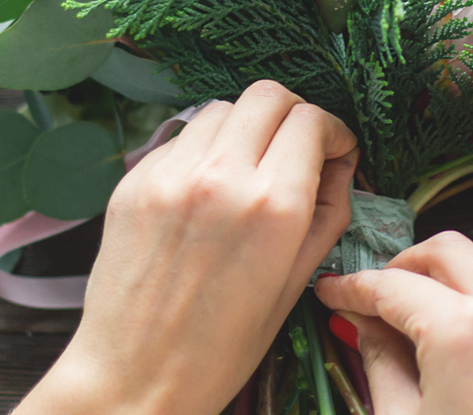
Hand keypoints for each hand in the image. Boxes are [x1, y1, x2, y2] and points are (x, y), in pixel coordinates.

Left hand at [15, 81, 359, 414]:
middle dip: (293, 116)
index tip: (333, 152)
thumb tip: (338, 164)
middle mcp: (220, 177)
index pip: (312, 120)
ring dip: (245, 129)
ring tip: (248, 171)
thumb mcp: (295, 284)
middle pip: (268, 95)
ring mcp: (170, 175)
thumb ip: (327, 213)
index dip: (333, 132)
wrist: (134, 377)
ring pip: (221, 108)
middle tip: (297, 150)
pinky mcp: (133, 182)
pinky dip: (204, 152)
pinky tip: (206, 193)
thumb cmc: (221, 348)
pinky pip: (181, 139)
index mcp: (272, 208)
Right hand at [317, 231, 472, 414]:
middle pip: (448, 253)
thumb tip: (365, 326)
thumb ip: (380, 363)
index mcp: (464, 332)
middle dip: (403, 267)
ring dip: (445, 282)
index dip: (353, 287)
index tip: (329, 295)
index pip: (394, 286)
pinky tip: (452, 345)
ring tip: (408, 322)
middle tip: (370, 299)